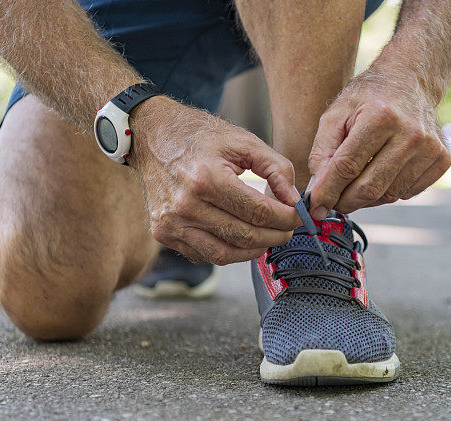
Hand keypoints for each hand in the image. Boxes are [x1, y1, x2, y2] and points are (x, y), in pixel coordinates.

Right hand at [128, 97, 300, 264]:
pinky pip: (206, 255)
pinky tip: (242, 238)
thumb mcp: (244, 141)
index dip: (286, 218)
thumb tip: (295, 202)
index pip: (258, 211)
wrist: (152, 136)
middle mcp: (185, 205)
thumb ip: (277, 169)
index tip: (298, 216)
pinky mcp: (164, 234)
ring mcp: (172, 224)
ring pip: (226, 254)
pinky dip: (230, 251)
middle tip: (289, 229)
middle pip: (245, 236)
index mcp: (206, 178)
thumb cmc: (201, 137)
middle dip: (276, 236)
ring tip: (269, 236)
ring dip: (255, 249)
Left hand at [308, 69, 450, 216]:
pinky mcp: (442, 159)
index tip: (314, 207)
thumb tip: (317, 195)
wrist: (410, 81)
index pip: (347, 166)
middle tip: (333, 201)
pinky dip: (389, 191)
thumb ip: (321, 154)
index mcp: (380, 116)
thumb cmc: (367, 99)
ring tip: (355, 185)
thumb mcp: (336, 115)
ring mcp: (431, 148)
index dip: (327, 191)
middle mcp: (411, 133)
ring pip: (389, 195)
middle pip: (369, 188)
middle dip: (345, 201)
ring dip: (366, 199)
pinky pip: (407, 193)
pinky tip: (382, 174)